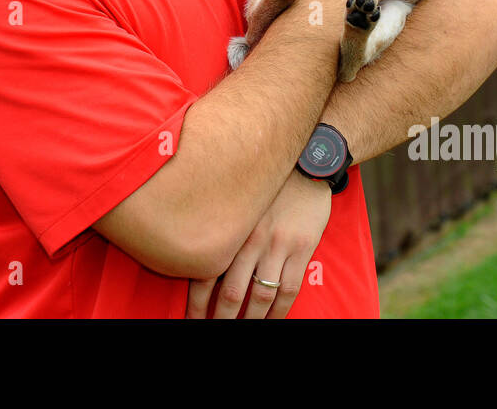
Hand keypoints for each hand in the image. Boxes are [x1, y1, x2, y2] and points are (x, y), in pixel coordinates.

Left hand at [185, 170, 331, 318]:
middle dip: (220, 318)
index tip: (192, 319)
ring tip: (242, 331)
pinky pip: (288, 289)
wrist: (305, 164)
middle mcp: (249, 238)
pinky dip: (280, 311)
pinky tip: (273, 320)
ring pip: (260, 296)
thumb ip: (222, 226)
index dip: (197, 302)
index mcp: (229, 227)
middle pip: (230, 292)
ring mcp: (277, 245)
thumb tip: (198, 255)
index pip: (206, 273)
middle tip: (213, 330)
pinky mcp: (301, 248)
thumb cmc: (266, 184)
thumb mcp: (237, 200)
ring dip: (250, 320)